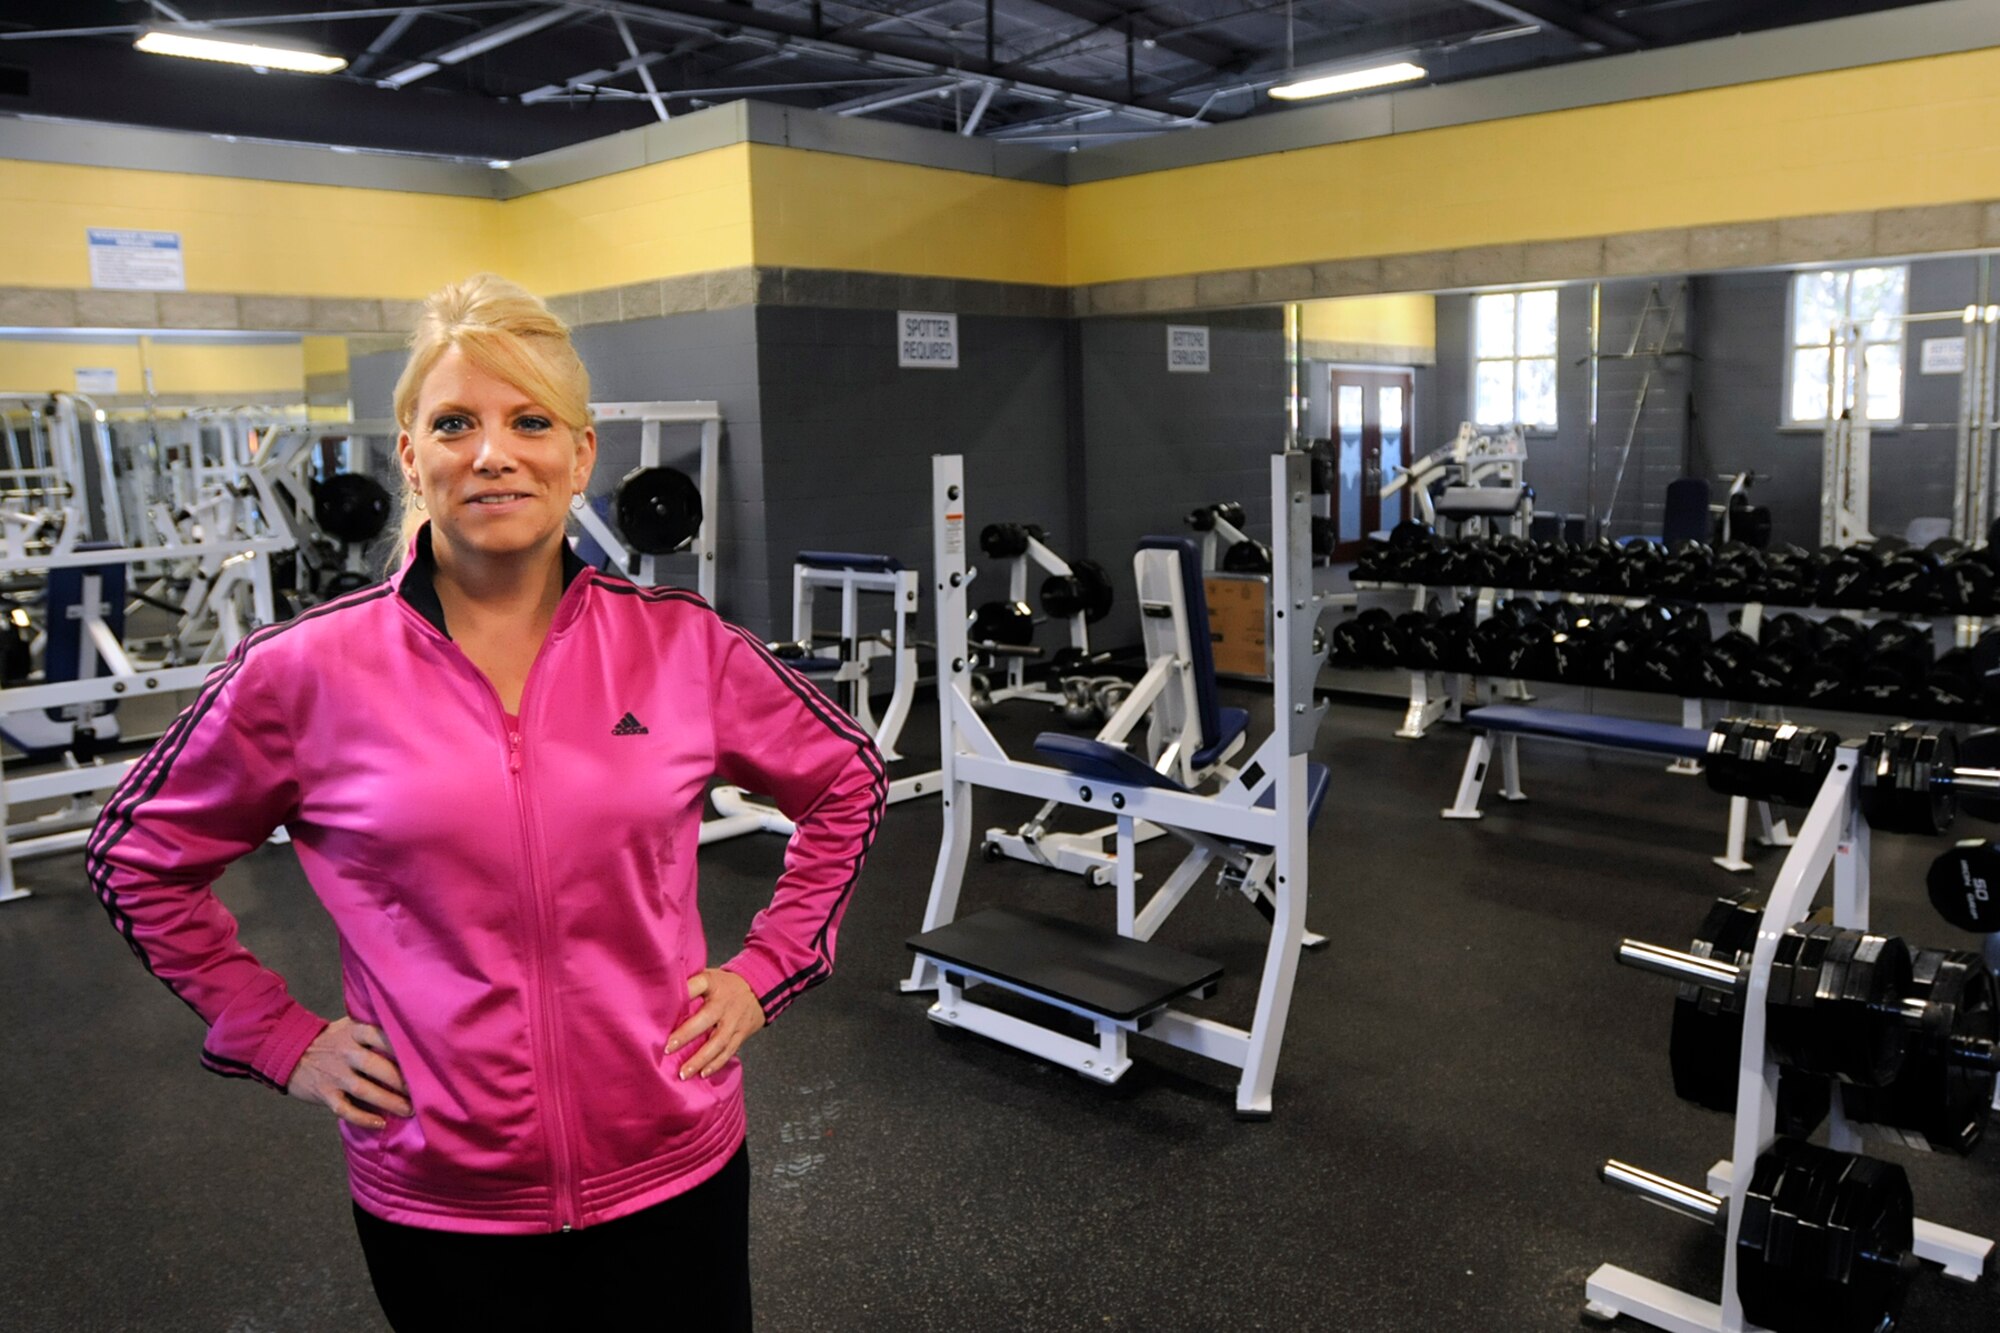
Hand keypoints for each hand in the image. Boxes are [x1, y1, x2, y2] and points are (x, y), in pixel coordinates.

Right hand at [286, 1018, 411, 1130]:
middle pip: (375, 1066)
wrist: (289, 1051)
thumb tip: (412, 1034)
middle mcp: (345, 1052)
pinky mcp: (324, 1093)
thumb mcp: (349, 1025)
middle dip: (400, 1080)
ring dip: (388, 1101)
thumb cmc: (332, 1039)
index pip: (380, 1036)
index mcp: (354, 1032)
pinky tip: (380, 1123)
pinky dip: (363, 1118)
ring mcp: (334, 1074)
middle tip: (423, 1090)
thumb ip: (373, 1028)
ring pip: (363, 1090)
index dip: (402, 1047)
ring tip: (409, 1110)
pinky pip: (345, 1109)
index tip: (424, 1058)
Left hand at [665, 969, 765, 1079]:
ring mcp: (733, 1020)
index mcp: (713, 983)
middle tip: (668, 1048)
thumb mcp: (708, 976)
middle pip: (706, 1018)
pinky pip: (728, 1051)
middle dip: (686, 1035)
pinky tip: (702, 1074)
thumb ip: (689, 983)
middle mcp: (724, 1003)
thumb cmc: (724, 985)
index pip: (698, 985)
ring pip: (718, 1041)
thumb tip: (659, 992)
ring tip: (683, 1073)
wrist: (758, 989)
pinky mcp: (740, 1034)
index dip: (684, 993)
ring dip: (700, 1059)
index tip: (665, 1004)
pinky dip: (716, 1064)